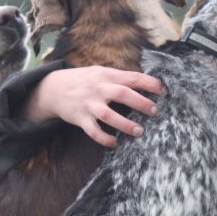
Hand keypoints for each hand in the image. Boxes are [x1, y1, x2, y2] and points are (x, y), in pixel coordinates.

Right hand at [26, 66, 164, 147]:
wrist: (53, 88)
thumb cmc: (83, 81)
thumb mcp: (100, 72)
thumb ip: (119, 78)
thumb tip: (145, 83)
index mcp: (106, 75)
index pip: (132, 77)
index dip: (149, 83)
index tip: (163, 91)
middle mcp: (98, 88)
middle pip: (122, 94)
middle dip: (140, 102)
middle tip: (155, 111)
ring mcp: (88, 104)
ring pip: (108, 115)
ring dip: (125, 124)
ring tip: (139, 131)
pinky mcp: (80, 118)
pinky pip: (93, 130)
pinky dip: (104, 138)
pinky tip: (114, 143)